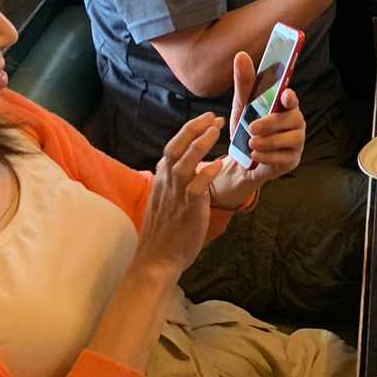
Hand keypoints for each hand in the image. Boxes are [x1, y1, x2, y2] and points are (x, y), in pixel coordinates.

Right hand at [132, 111, 224, 277]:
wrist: (156, 260)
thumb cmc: (165, 230)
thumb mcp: (167, 199)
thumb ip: (176, 181)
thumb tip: (190, 166)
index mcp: (162, 179)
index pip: (173, 147)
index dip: (190, 131)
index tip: (207, 118)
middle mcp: (166, 184)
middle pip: (175, 148)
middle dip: (194, 129)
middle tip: (214, 116)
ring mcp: (175, 196)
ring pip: (184, 164)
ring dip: (200, 145)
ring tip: (216, 129)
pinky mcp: (186, 210)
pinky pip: (195, 188)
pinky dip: (207, 175)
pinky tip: (220, 164)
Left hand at [214, 50, 305, 207]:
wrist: (242, 161)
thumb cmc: (246, 129)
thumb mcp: (242, 106)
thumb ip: (245, 83)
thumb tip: (241, 55)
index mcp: (285, 106)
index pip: (292, 99)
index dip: (290, 97)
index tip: (285, 95)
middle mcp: (295, 122)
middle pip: (292, 119)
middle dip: (271, 123)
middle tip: (251, 128)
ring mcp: (297, 142)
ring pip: (290, 139)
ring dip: (267, 141)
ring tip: (250, 143)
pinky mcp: (293, 160)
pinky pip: (284, 157)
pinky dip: (267, 156)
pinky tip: (255, 155)